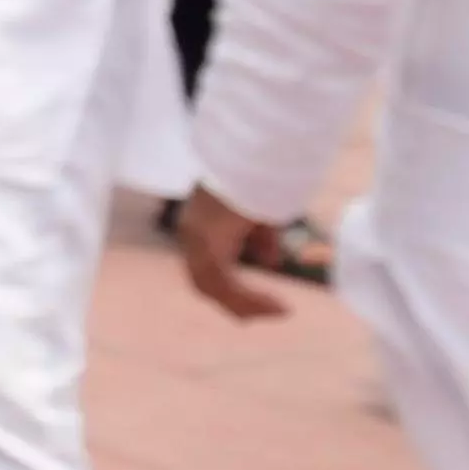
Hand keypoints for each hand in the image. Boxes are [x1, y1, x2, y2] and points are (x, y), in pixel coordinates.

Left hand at [174, 190, 296, 322]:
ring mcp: (196, 237)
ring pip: (213, 286)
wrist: (255, 155)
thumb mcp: (260, 214)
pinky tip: (276, 302)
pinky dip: (248, 296)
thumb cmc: (259, 178)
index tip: (254, 303)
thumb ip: (260, 239)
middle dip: (234, 302)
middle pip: (204, 283)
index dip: (227, 289)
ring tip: (278, 310)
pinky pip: (225, 280)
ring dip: (245, 303)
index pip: (204, 268)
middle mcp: (190, 233)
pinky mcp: (209, 240)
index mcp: (197, 226)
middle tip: (263, 314)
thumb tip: (270, 263)